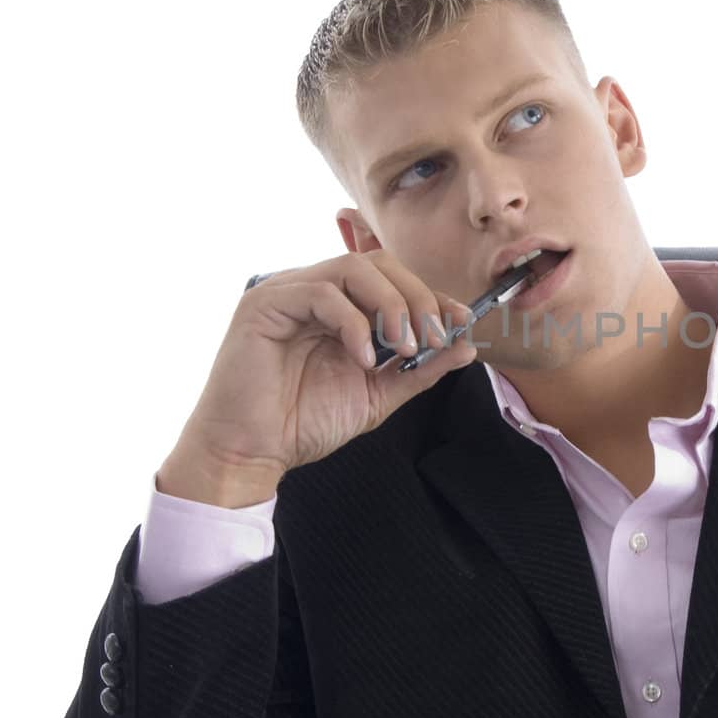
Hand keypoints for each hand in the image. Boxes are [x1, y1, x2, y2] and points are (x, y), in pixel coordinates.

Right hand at [160, 249, 477, 506]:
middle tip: (435, 336)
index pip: (393, 279)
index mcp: (339, 307)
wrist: (251, 454)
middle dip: (417, 296)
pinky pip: (321, 293)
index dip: (431, 295)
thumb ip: (418, 369)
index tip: (462, 321)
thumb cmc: (303, 424)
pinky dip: (353, 322)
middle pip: (378, 263)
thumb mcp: (377, 395)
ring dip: (392, 304)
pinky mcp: (264, 305)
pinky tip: (364, 359)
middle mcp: (313, 291)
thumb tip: (466, 346)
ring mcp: (287, 292)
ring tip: (406, 346)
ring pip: (353, 268)